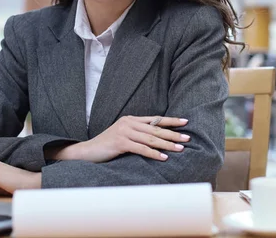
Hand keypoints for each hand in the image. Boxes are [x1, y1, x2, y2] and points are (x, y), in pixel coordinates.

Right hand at [50, 116, 189, 162]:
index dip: (171, 121)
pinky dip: (153, 153)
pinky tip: (163, 157)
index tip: (185, 122)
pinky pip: (141, 148)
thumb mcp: (124, 136)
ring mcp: (124, 132)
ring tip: (180, 148)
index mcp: (131, 119)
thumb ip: (138, 134)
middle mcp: (129, 122)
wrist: (88, 151)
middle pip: (155, 129)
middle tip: (187, 138)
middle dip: (173, 134)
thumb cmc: (107, 146)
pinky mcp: (120, 142)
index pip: (155, 119)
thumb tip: (157, 139)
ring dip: (167, 144)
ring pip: (150, 139)